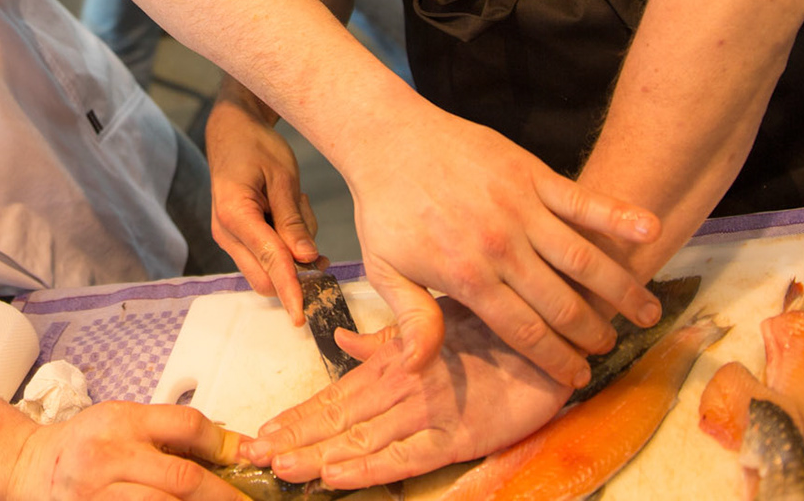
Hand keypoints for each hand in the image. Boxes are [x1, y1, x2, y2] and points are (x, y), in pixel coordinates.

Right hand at [6, 401, 246, 500]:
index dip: (225, 444)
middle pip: (183, 478)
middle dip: (223, 495)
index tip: (246, 457)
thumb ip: (163, 430)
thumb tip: (223, 446)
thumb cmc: (78, 445)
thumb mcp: (118, 420)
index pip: (187, 425)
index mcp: (121, 420)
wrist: (27, 468)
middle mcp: (109, 455)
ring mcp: (99, 493)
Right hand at [205, 92, 319, 321]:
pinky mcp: (238, 237)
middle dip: (297, 272)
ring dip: (293, 253)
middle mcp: (226, 232)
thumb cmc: (256, 146)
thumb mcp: (282, 177)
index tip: (304, 315)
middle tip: (320, 247)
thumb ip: (292, 220)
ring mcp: (229, 237)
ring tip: (296, 205)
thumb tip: (308, 258)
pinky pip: (266, 256)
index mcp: (235, 214)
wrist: (231, 130)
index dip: (290, 289)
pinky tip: (289, 211)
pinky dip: (286, 246)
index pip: (270, 261)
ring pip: (267, 270)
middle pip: (265, 277)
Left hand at [248, 295, 570, 486]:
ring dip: (317, 456)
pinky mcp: (457, 433)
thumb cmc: (491, 329)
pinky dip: (369, 467)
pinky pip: (405, 457)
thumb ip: (388, 340)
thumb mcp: (431, 328)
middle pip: (336, 420)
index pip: (333, 396)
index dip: (296, 418)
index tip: (259, 434)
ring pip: (360, 439)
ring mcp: (427, 412)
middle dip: (294, 440)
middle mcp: (402, 388)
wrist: (551, 333)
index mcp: (392, 364)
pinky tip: (337, 475)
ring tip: (279, 469)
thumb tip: (345, 344)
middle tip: (253, 456)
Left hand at [340, 106, 661, 388]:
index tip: (578, 378)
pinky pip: (582, 199)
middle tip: (612, 347)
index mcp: (467, 276)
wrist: (389, 138)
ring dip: (620, 288)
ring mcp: (520, 208)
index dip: (556, 360)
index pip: (524, 331)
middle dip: (592, 332)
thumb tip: (417, 369)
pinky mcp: (531, 173)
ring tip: (648, 312)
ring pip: (584, 258)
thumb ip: (412, 320)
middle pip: (562, 302)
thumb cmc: (385, 207)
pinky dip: (618, 214)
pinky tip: (650, 230)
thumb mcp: (385, 270)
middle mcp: (501, 247)